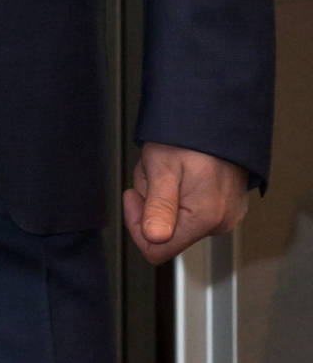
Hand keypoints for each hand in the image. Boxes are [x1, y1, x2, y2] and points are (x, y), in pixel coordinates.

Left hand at [123, 144, 248, 264]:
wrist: (217, 113)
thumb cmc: (189, 134)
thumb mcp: (162, 165)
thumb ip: (158, 206)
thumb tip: (154, 239)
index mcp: (205, 218)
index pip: (156, 249)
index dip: (137, 224)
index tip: (133, 196)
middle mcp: (220, 223)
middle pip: (167, 232)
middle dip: (152, 202)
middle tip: (156, 171)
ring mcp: (227, 215)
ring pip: (178, 219)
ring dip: (165, 195)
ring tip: (170, 166)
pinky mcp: (229, 206)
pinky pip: (194, 209)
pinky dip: (181, 192)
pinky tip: (183, 170)